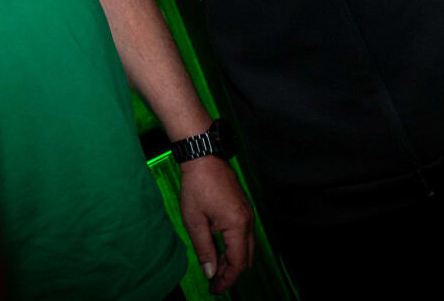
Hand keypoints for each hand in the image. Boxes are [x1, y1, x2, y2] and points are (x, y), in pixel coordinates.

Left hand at [177, 156, 253, 293]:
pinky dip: (234, 247)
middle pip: (247, 258)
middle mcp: (248, 220)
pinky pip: (244, 234)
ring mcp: (248, 213)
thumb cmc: (197, 186)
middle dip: (232, 273)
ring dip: (233, 260)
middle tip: (214, 283)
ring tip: (214, 269)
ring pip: (247, 247)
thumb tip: (210, 272)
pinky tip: (219, 250)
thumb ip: (204, 249)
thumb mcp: (195, 221)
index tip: (214, 290)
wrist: (203, 156)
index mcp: (238, 225)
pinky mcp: (243, 208)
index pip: (238, 263)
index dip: (227, 280)